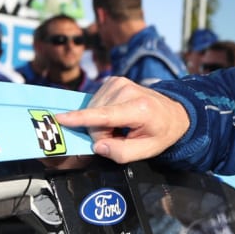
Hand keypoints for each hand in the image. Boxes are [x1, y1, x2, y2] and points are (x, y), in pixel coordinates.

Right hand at [56, 77, 190, 163]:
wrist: (174, 112)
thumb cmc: (160, 132)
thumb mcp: (147, 151)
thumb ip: (122, 153)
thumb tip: (98, 146)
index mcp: (139, 109)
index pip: (105, 115)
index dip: (82, 118)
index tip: (61, 118)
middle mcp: (127, 90)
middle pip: (96, 118)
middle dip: (103, 133)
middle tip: (122, 136)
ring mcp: (119, 82)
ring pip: (92, 110)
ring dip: (102, 123)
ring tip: (121, 126)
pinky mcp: (113, 80)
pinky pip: (94, 103)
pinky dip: (101, 113)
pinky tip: (116, 116)